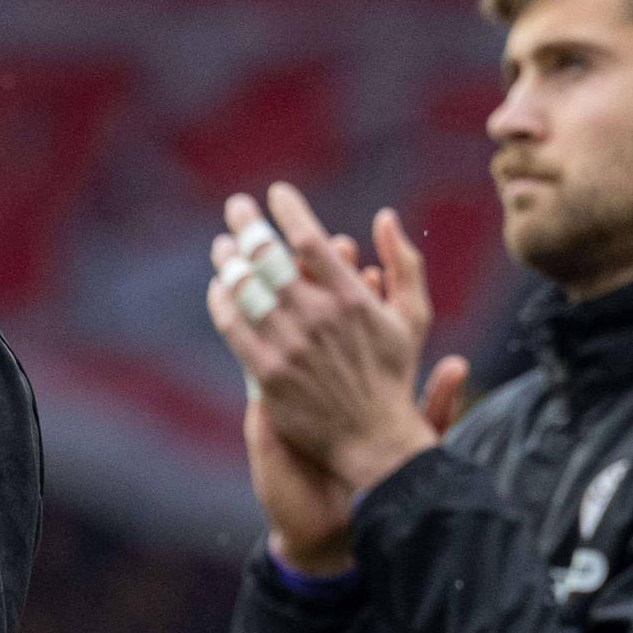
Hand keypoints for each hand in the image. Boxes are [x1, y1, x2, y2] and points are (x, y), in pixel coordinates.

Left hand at [208, 185, 469, 516]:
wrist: (373, 439)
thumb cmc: (394, 374)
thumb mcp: (413, 316)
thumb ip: (404, 263)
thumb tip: (386, 217)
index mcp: (352, 297)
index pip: (309, 238)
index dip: (288, 210)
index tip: (277, 193)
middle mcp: (318, 317)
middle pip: (269, 258)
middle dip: (248, 225)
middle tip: (237, 206)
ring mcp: (290, 346)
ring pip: (246, 290)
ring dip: (230, 262)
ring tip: (223, 246)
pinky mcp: (267, 374)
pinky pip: (233, 328)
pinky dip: (222, 303)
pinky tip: (219, 289)